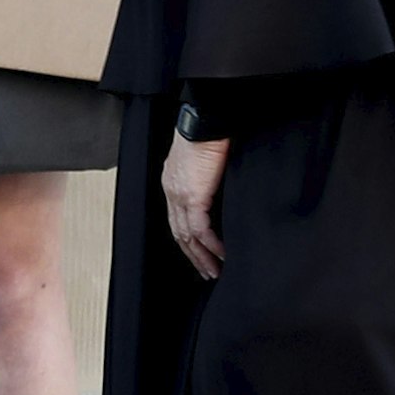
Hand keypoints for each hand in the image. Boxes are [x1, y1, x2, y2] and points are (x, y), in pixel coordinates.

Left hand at [162, 133, 228, 279]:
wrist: (207, 122)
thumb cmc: (209, 135)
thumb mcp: (204, 162)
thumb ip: (206, 180)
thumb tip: (218, 195)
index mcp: (172, 182)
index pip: (176, 219)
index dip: (186, 239)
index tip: (197, 254)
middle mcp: (172, 191)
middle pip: (179, 232)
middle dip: (193, 255)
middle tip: (206, 272)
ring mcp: (180, 195)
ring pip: (187, 236)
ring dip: (202, 257)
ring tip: (215, 272)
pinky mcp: (193, 196)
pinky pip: (201, 229)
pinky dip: (212, 246)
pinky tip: (222, 256)